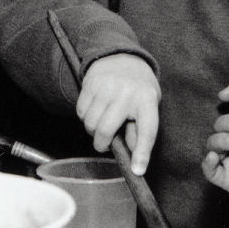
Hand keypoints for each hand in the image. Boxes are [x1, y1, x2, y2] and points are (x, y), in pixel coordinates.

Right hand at [79, 53, 159, 174]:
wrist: (122, 57)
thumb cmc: (137, 88)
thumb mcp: (148, 106)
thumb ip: (140, 131)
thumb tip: (134, 159)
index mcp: (147, 100)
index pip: (146, 131)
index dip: (142, 153)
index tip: (138, 171)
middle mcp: (127, 93)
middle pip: (106, 130)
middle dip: (102, 144)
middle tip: (105, 144)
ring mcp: (107, 86)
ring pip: (90, 124)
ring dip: (93, 130)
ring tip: (102, 121)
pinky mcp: (90, 84)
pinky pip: (80, 112)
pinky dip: (85, 117)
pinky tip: (95, 109)